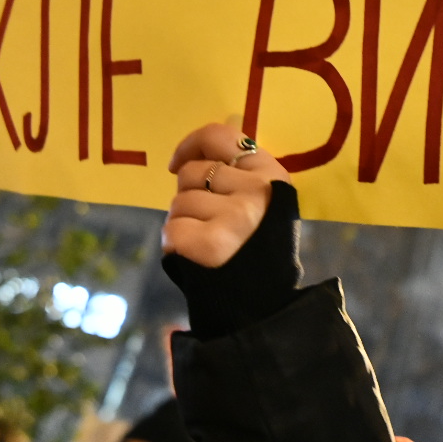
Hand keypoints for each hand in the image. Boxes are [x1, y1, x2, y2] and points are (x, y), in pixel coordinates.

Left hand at [164, 123, 290, 267]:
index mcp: (271, 174)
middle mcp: (255, 190)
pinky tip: (196, 256)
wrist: (265, 305)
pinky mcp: (212, 243)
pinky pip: (172, 230)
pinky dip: (175, 245)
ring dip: (182, 222)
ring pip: (178, 203)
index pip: (220, 136)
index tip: (176, 163)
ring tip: (206, 242)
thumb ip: (239, 176)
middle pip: (191, 173)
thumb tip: (188, 159)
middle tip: (207, 221)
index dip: (190, 146)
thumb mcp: (265, 203)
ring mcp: (235, 216)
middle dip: (188, 195)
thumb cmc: (259, 250)